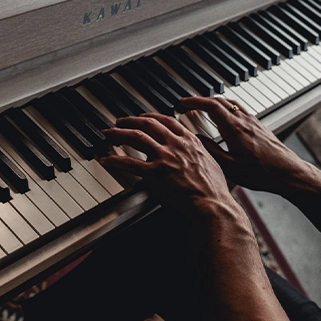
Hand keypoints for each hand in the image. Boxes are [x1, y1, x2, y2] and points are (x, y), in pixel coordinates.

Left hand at [99, 113, 237, 220]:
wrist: (211, 203)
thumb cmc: (213, 189)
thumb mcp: (211, 161)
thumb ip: (199, 152)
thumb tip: (196, 150)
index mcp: (189, 141)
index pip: (167, 121)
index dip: (151, 117)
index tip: (143, 117)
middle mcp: (176, 144)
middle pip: (148, 124)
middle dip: (130, 120)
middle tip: (120, 121)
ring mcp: (164, 157)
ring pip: (136, 137)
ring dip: (119, 133)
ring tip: (109, 133)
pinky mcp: (154, 173)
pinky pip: (129, 163)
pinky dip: (115, 160)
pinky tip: (107, 160)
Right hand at [180, 97, 318, 196]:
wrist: (287, 173)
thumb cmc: (261, 173)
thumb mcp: (229, 166)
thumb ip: (210, 150)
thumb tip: (196, 139)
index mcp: (234, 129)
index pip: (211, 106)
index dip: (194, 102)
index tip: (183, 102)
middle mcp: (244, 121)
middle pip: (220, 101)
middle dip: (202, 100)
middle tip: (190, 104)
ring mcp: (253, 122)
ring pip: (231, 103)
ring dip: (216, 102)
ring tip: (205, 108)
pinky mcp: (259, 126)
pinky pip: (240, 110)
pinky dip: (228, 108)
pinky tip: (226, 118)